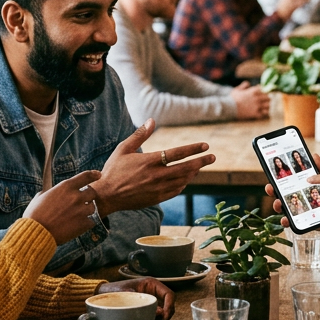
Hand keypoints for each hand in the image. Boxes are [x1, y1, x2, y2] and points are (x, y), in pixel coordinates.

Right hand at [23, 170, 101, 244]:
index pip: (85, 176)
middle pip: (92, 193)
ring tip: (76, 215)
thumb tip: (51, 192)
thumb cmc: (35, 215)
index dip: (94, 175)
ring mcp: (81, 210)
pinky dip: (86, 223)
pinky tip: (77, 225)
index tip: (98, 175)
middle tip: (81, 202)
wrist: (36, 233)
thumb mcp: (40, 197)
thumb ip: (51, 192)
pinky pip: (91, 221)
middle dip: (88, 197)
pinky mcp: (84, 224)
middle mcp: (76, 196)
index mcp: (65, 186)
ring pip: (93, 208)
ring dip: (86, 210)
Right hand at [95, 119, 214, 214]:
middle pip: (185, 168)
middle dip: (201, 162)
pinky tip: (185, 179)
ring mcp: (157, 189)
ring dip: (193, 173)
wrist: (106, 196)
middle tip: (212, 157)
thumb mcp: (123, 149)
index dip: (193, 149)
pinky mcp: (156, 199)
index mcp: (149, 161)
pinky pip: (175, 191)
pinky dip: (182, 184)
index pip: (177, 153)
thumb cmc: (113, 170)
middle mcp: (156, 175)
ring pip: (182, 180)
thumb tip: (152, 120)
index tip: (205, 146)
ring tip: (199, 166)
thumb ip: (139, 134)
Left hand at [97, 277, 174, 319]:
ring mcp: (152, 300)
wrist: (104, 294)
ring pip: (165, 310)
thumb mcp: (126, 293)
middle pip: (170, 303)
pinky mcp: (148, 308)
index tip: (165, 315)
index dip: (170, 305)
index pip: (169, 294)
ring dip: (162, 318)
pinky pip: (157, 315)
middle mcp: (154, 291)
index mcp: (151, 284)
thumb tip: (158, 312)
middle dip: (167, 313)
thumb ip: (142, 302)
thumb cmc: (114, 290)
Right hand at [229, 82, 270, 119]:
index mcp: (254, 91)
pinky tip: (261, 113)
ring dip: (266, 106)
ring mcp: (257, 106)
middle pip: (268, 98)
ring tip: (264, 108)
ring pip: (268, 106)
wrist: (229, 108)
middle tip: (264, 102)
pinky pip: (264, 113)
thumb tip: (248, 83)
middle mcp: (257, 98)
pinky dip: (264, 113)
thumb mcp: (237, 90)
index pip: (265, 90)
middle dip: (267, 99)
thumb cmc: (232, 98)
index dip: (264, 92)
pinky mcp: (255, 113)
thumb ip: (243, 86)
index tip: (263, 94)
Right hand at [266, 153, 319, 230]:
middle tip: (271, 189)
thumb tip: (315, 156)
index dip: (276, 181)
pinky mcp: (302, 221)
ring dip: (277, 206)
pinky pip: (291, 222)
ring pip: (283, 208)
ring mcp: (298, 210)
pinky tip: (285, 219)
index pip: (285, 183)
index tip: (271, 179)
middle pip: (280, 194)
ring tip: (279, 203)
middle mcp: (296, 198)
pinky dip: (286, 221)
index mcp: (300, 187)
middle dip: (272, 192)